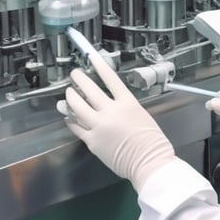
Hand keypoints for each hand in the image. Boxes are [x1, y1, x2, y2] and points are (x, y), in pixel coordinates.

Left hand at [63, 53, 174, 191]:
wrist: (149, 161)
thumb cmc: (151, 141)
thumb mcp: (141, 115)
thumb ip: (124, 108)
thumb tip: (109, 105)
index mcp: (127, 103)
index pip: (110, 79)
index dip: (99, 66)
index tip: (91, 57)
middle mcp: (111, 112)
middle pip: (89, 90)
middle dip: (79, 79)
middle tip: (74, 74)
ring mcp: (99, 126)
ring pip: (77, 107)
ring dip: (70, 98)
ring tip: (68, 94)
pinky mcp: (92, 141)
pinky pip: (76, 127)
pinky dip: (71, 120)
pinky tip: (69, 117)